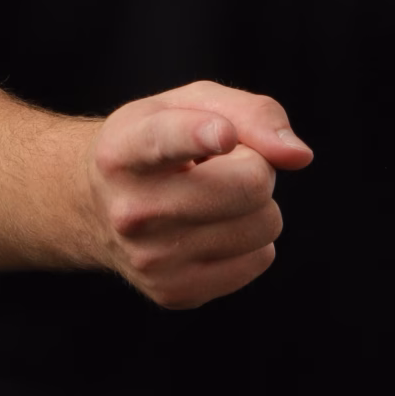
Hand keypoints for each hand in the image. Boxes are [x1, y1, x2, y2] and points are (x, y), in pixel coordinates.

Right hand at [87, 81, 312, 309]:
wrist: (96, 206)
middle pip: (250, 184)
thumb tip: (298, 155)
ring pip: (265, 224)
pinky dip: (250, 240)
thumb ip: (252, 112)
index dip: (198, 136)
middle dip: (255, 167)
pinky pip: (261, 258)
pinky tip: (210, 229)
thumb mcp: (192, 103)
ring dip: (254, 206)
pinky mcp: (175, 292)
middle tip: (221, 166)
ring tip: (210, 197)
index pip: (163, 142)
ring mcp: (150, 259)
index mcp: (123, 150)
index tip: (223, 134)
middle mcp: (130, 210)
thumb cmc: (158, 141)